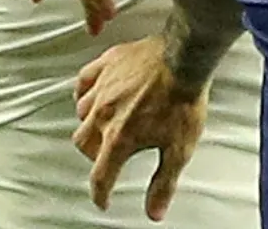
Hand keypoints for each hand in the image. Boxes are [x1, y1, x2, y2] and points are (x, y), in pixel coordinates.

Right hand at [73, 36, 206, 220]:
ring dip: (89, 123)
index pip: (100, 176)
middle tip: (106, 158)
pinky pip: (83, 80)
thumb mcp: (179, 149)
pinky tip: (91, 94)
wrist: (186, 58)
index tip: (103, 199)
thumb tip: (154, 210)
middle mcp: (104, 114)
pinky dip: (84, 92)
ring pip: (81, 112)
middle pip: (84, 143)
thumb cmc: (183, 100)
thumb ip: (163, 182)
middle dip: (93, 155)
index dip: (101, 193)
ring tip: (102, 125)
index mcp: (119, 138)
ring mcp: (102, 87)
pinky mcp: (106, 64)